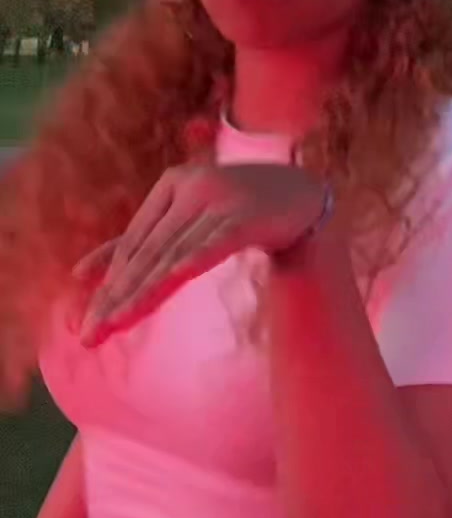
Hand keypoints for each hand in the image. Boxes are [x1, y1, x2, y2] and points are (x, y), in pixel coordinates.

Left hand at [75, 162, 328, 347]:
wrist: (306, 192)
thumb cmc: (241, 207)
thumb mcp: (186, 218)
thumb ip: (139, 241)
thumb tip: (79, 274)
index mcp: (171, 182)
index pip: (133, 242)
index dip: (109, 284)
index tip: (88, 323)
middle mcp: (191, 185)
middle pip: (147, 252)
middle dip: (116, 297)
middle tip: (89, 335)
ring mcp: (218, 199)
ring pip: (172, 254)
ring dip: (141, 292)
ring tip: (114, 324)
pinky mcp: (244, 216)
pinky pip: (210, 245)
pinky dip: (188, 263)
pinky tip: (167, 283)